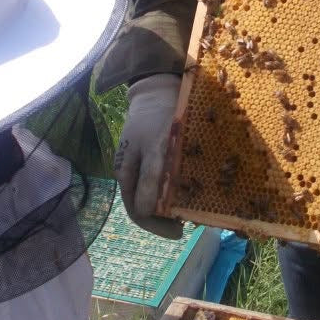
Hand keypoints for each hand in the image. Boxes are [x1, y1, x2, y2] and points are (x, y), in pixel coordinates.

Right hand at [114, 73, 183, 238]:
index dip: (156, 226)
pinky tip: (193, 188)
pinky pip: (165, 179)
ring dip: (174, 204)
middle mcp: (133, 173)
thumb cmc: (157, 117)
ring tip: (193, 207)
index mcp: (126, 174)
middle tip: (190, 221)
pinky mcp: (157, 155)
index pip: (137, 212)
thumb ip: (151, 179)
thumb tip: (146, 213)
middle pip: (147, 206)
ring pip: (157, 194)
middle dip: (167, 217)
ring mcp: (145, 164)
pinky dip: (178, 189)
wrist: (161, 87)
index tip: (179, 232)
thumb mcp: (156, 148)